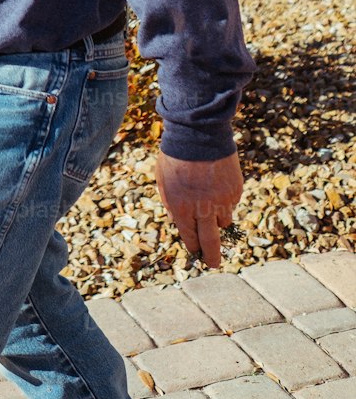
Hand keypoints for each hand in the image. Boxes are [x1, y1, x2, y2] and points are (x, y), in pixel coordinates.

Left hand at [155, 150, 243, 268]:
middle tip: (214, 265)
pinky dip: (225, 200)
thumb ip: (171, 205)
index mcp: (182, 209)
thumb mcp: (163, 181)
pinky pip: (231, 203)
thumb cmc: (175, 156)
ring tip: (210, 204)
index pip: (190, 239)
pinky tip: (216, 184)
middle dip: (212, 257)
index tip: (197, 253)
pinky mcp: (235, 190)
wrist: (198, 133)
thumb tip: (179, 222)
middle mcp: (203, 209)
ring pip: (224, 222)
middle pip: (211, 244)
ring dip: (218, 220)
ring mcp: (222, 200)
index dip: (194, 247)